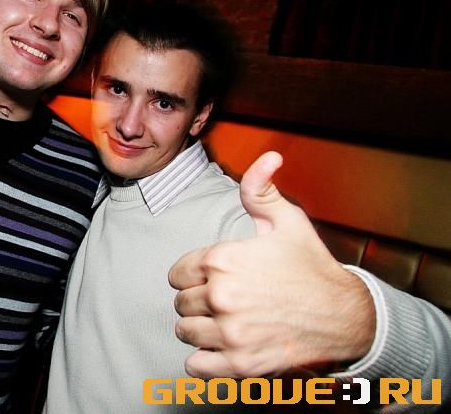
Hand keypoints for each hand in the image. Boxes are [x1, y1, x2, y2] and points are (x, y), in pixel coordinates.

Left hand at [168, 152, 374, 377]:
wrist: (346, 316)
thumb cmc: (312, 268)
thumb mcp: (288, 221)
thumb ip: (262, 190)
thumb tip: (267, 156)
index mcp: (223, 259)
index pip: (177, 273)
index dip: (193, 275)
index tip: (212, 277)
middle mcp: (221, 295)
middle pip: (180, 302)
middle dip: (197, 300)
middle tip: (224, 300)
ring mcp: (230, 332)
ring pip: (185, 331)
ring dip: (199, 328)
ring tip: (223, 322)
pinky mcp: (240, 363)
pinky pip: (197, 365)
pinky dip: (204, 360)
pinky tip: (221, 348)